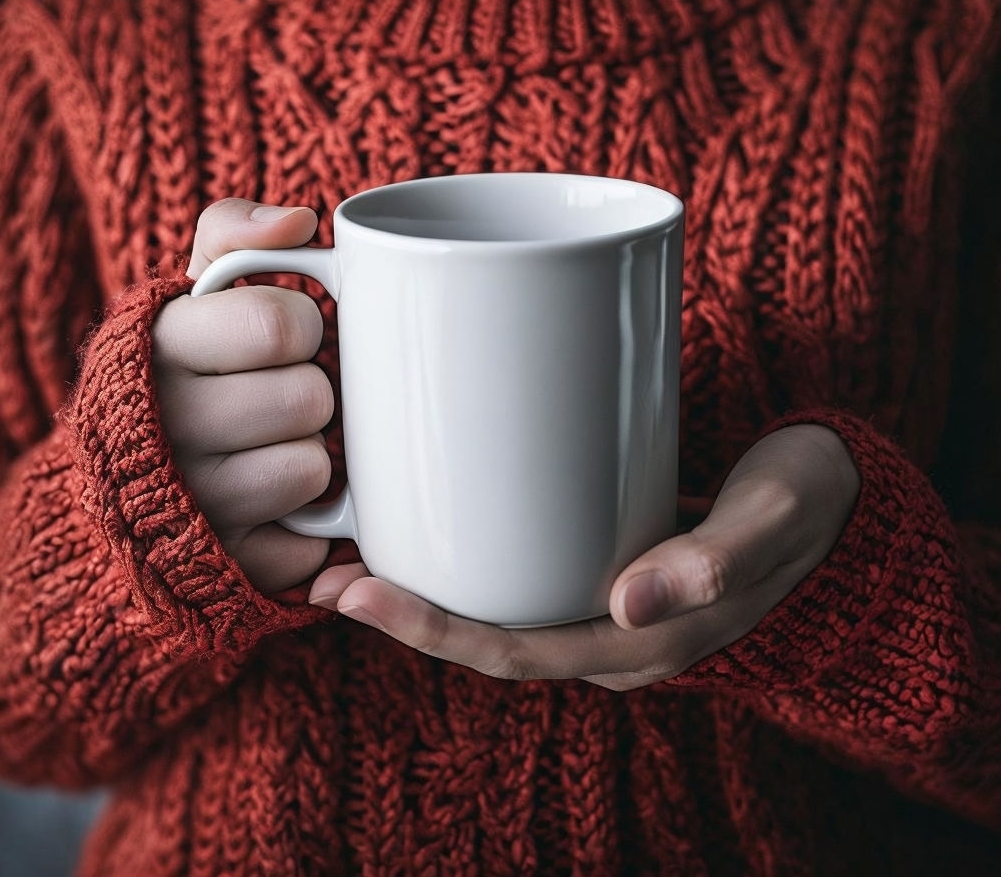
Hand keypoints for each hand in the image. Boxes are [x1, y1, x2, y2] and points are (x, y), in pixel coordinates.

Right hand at [152, 200, 334, 593]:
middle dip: (312, 392)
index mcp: (159, 347)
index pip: (278, 323)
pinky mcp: (222, 563)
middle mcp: (161, 429)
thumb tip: (300, 219)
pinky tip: (273, 504)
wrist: (130, 474)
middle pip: (308, 398)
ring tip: (272, 446)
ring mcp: (189, 504)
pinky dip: (309, 522)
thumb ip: (233, 234)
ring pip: (312, 468)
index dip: (301, 328)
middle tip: (280, 396)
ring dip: (312, 456)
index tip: (281, 338)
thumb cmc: (188, 369)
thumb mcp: (192, 292)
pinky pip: (310, 541)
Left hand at [309, 424, 859, 688]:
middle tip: (324, 572)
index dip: (430, 630)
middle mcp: (612, 636)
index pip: (514, 653)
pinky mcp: (604, 570)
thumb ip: (714, 562)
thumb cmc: (804, 507)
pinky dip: (469, 565)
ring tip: (355, 551)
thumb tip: (630, 603)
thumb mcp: (773, 522)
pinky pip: (524, 582)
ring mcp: (606, 608)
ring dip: (426, 591)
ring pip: (499, 613)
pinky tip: (435, 526)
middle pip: (488, 639)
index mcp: (643, 644)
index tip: (355, 591)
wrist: (832, 504)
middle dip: (404, 613)